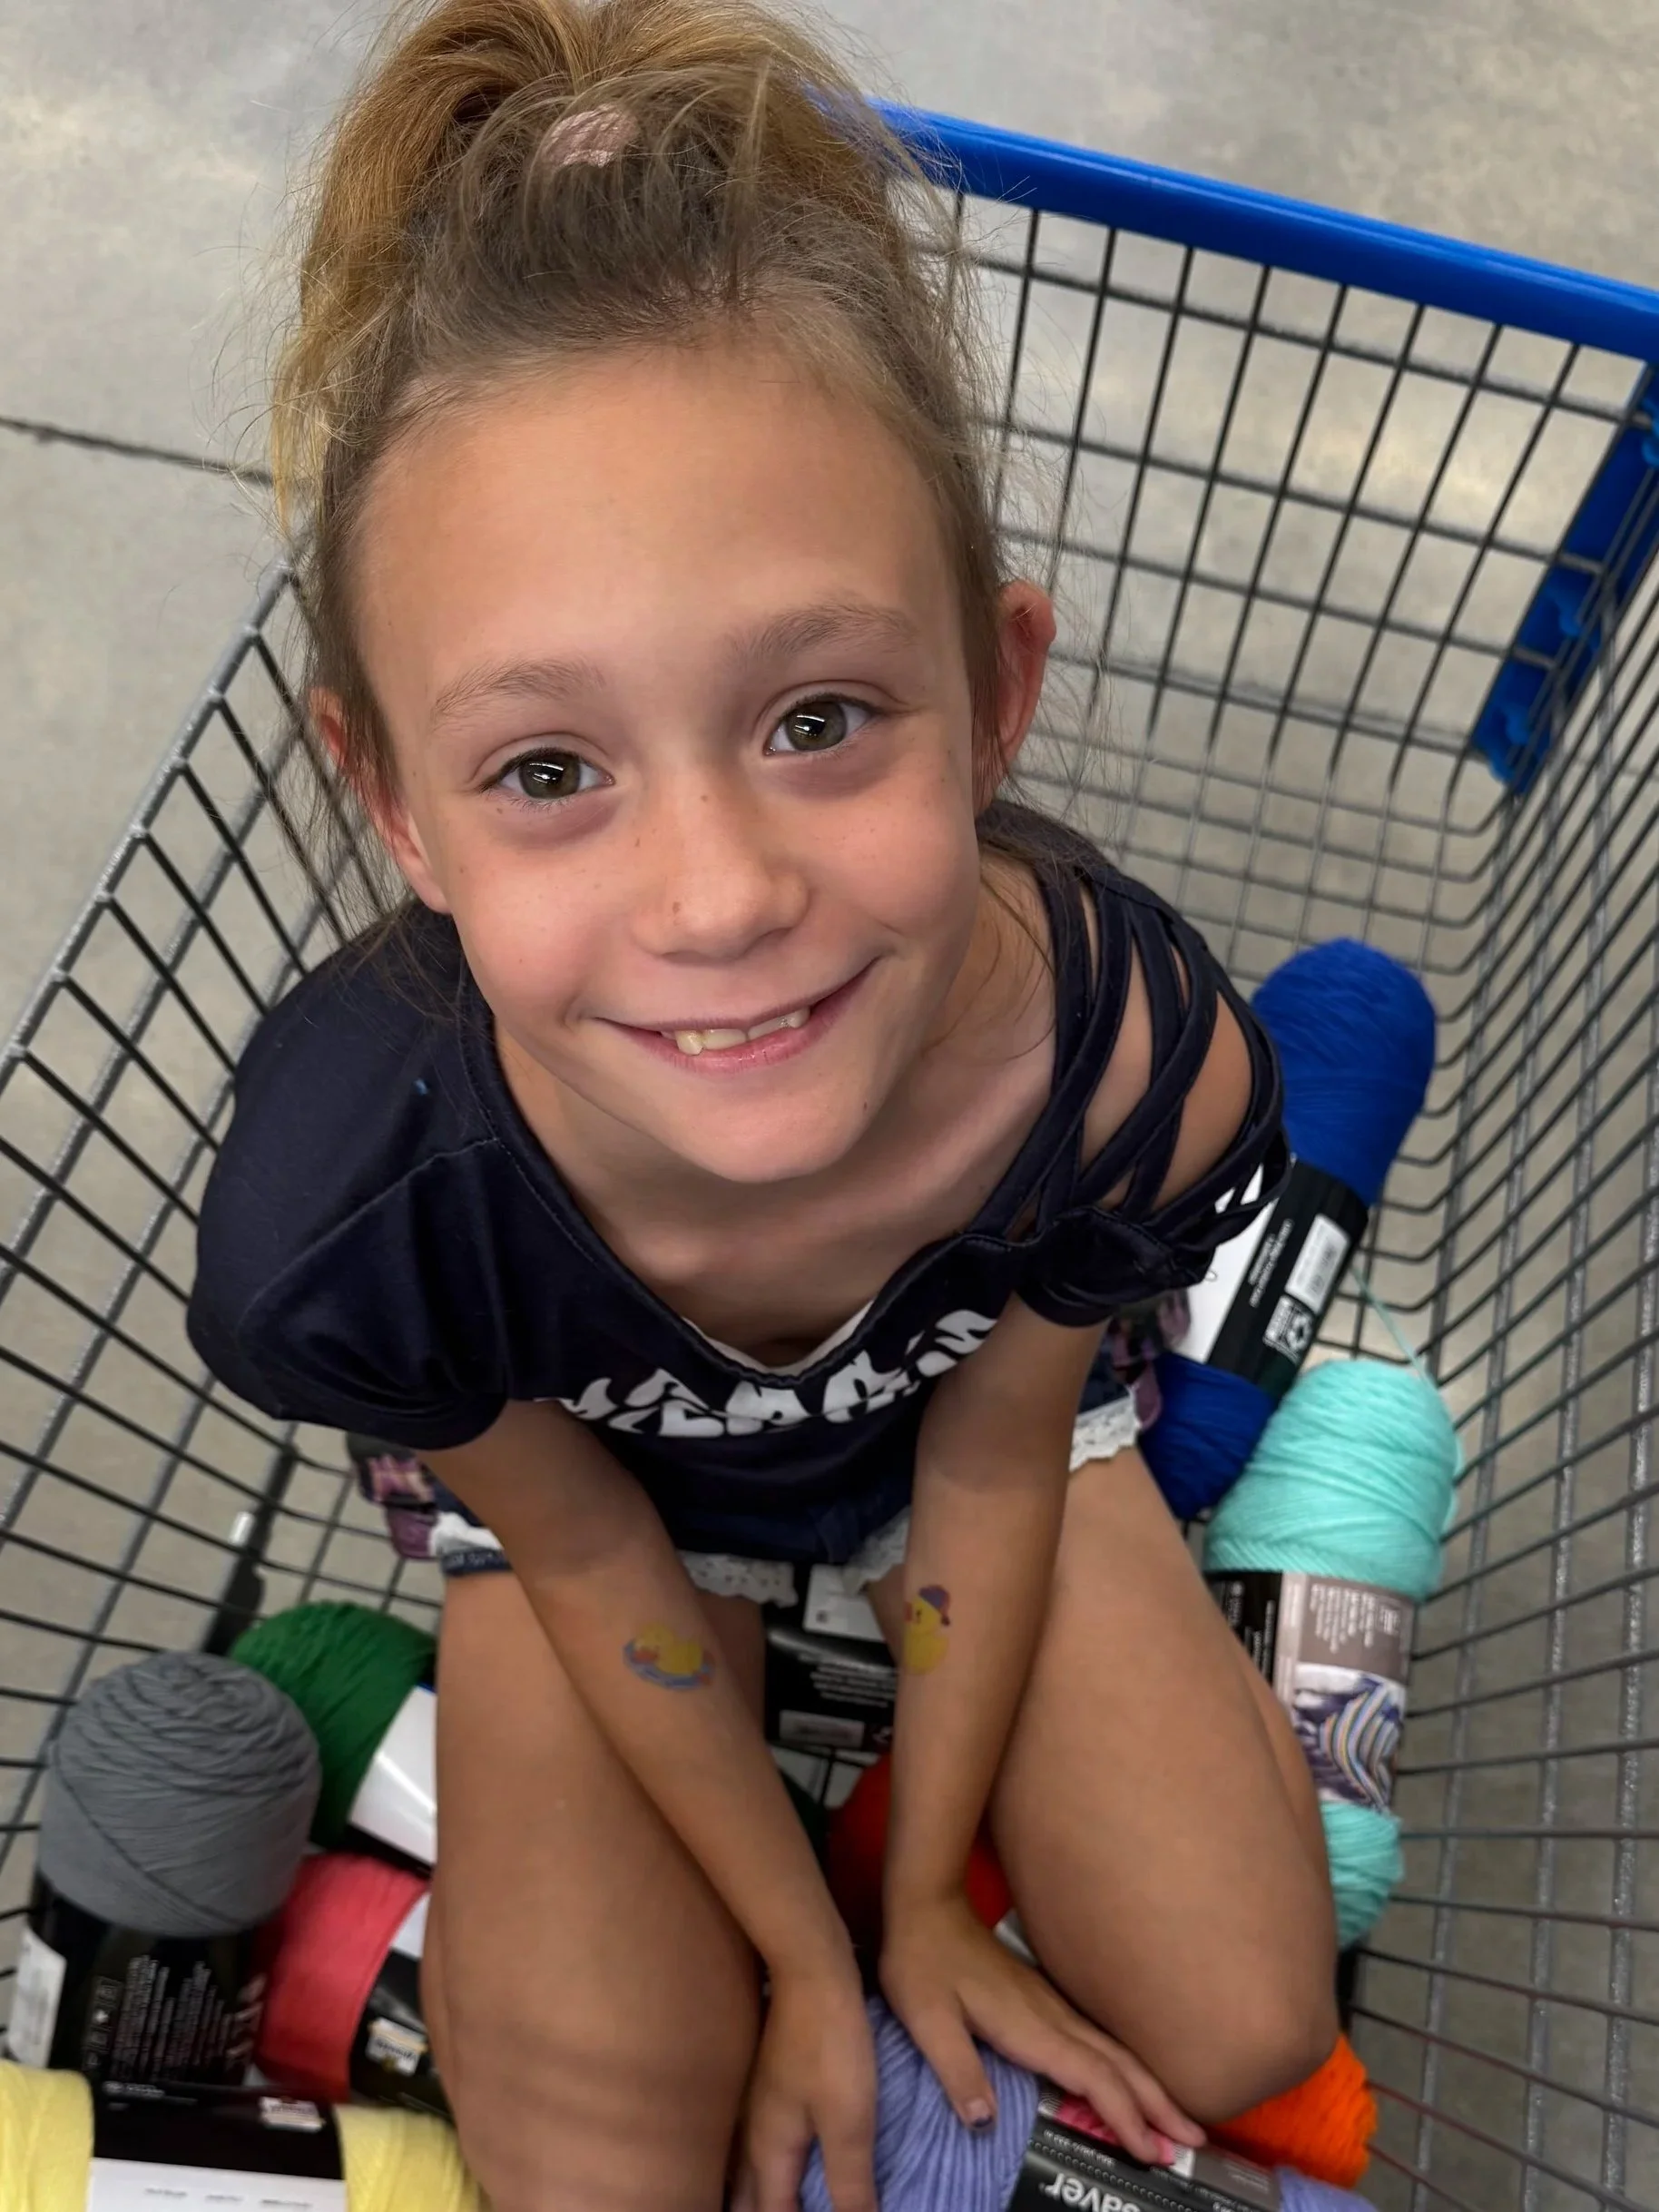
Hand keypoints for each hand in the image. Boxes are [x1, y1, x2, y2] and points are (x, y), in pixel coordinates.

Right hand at [734, 1958, 876, 2211]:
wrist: (813, 1974)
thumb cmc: (832, 2048)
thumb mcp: (850, 2122)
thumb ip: (849, 2185)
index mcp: (768, 2153)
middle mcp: (753, 2136)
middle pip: (744, 2200)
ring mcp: (757, 2108)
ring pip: (747, 2173)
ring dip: (759, 2199)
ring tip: (781, 2205)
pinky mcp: (770, 2087)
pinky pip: (761, 2147)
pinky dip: (769, 2170)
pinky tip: (789, 2163)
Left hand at [880, 1891, 1202, 2165]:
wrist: (927, 1907)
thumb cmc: (922, 1964)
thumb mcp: (926, 2019)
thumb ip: (956, 2069)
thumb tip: (985, 2122)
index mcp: (1029, 2026)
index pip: (1091, 2076)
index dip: (1124, 2115)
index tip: (1150, 2150)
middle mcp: (1051, 2016)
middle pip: (1117, 2063)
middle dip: (1157, 2103)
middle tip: (1192, 2140)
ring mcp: (1052, 2005)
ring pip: (1113, 2049)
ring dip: (1148, 2084)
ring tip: (1178, 2118)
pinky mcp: (1045, 2000)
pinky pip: (1098, 2039)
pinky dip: (1126, 2065)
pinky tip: (1131, 2077)